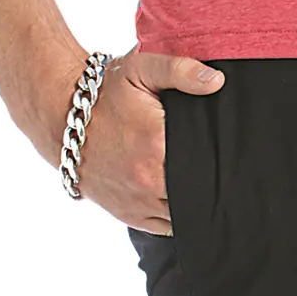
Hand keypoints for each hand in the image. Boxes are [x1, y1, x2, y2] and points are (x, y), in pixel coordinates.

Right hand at [70, 47, 224, 233]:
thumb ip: (181, 71)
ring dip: (196, 204)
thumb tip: (217, 81)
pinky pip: (163, 227)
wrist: (60, 118)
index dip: (225, 163)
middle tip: (229, 172)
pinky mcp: (126, 213)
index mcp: (157, 144)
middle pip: (198, 194)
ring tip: (209, 186)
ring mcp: (136, 201)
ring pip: (182, 216)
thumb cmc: (104, 92)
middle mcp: (148, 180)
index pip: (207, 165)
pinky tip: (186, 200)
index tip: (236, 155)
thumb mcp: (141, 68)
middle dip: (213, 185)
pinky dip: (177, 217)